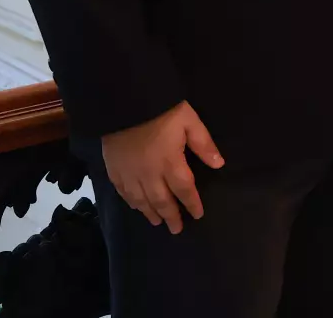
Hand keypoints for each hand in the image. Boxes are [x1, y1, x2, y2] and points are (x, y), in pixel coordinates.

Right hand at [100, 101, 223, 234]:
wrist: (124, 103)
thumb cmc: (162, 110)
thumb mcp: (190, 121)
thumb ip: (203, 144)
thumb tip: (219, 165)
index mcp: (171, 163)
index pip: (184, 190)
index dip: (191, 204)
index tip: (198, 215)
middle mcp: (150, 174)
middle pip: (162, 201)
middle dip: (171, 216)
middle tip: (176, 229)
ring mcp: (130, 174)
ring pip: (141, 201)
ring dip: (151, 213)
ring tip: (158, 222)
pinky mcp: (114, 170)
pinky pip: (123, 193)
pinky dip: (132, 203)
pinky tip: (136, 207)